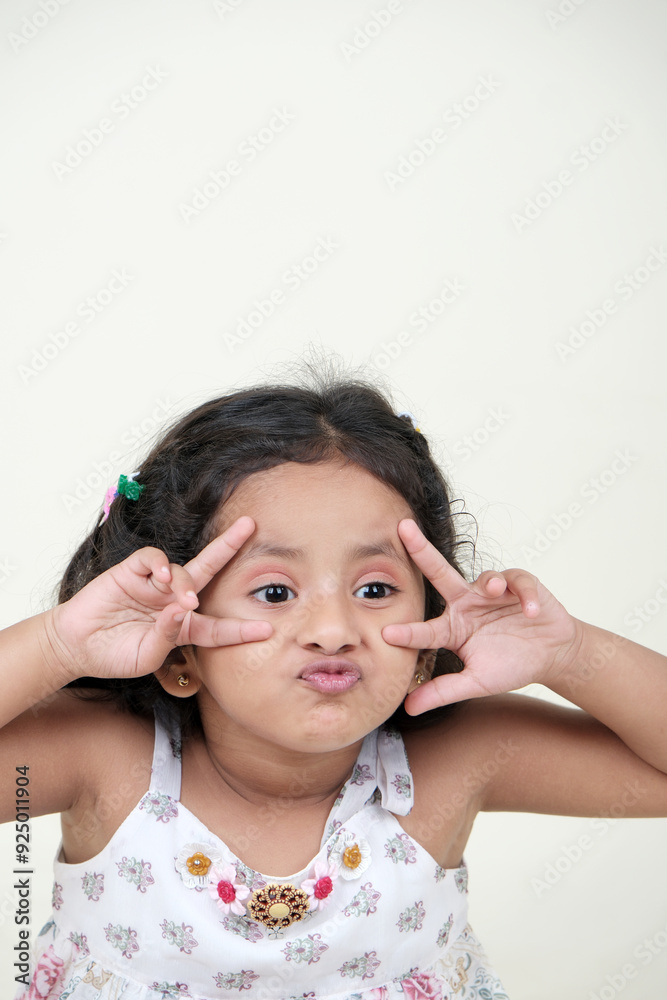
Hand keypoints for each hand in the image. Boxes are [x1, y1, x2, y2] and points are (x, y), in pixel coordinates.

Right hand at [47, 516, 271, 682]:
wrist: (77, 646)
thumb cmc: (114, 655)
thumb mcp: (147, 656)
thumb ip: (168, 636)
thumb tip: (184, 610)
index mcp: (183, 626)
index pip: (217, 627)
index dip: (240, 629)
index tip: (267, 630)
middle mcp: (174, 600)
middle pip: (209, 571)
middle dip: (229, 547)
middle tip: (250, 526)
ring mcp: (154, 584)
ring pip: (184, 569)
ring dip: (186, 582)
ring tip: (182, 598)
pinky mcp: (132, 571)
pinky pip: (153, 558)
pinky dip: (161, 563)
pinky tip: (162, 576)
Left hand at [382, 519, 582, 713]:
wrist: (552, 655)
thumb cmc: (511, 665)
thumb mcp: (476, 682)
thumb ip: (443, 691)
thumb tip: (408, 707)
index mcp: (452, 627)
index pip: (426, 628)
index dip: (408, 631)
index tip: (386, 634)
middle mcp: (467, 602)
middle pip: (440, 572)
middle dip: (420, 549)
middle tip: (403, 529)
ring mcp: (493, 592)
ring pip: (485, 577)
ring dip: (489, 582)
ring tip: (494, 591)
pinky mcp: (521, 585)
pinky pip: (518, 582)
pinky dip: (524, 595)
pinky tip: (530, 611)